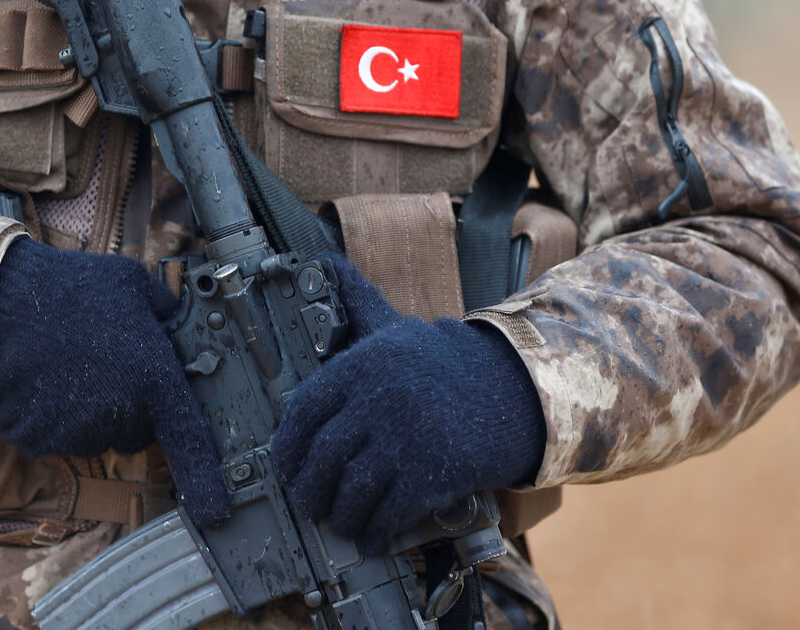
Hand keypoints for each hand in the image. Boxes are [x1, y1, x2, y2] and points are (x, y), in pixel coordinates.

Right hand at [0, 237, 227, 524]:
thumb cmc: (73, 288)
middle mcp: (120, 415)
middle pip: (136, 431)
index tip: (215, 510)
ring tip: (67, 363)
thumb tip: (178, 326)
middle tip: (105, 362)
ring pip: (95, 435)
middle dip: (128, 406)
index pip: (189, 441)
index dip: (205, 479)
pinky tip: (41, 380)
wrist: (0, 300)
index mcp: (154, 380)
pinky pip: (55, 437)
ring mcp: (75, 433)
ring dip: (88, 410)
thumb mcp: (136, 286)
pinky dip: (50, 417)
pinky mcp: (36, 440)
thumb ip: (166, 315)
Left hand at [272, 256, 545, 552]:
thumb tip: (322, 261)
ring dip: (339, 516)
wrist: (514, 389)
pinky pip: (388, 512)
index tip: (285, 468)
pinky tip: (371, 538)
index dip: (287, 448)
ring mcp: (404, 437)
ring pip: (350, 491)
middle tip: (308, 503)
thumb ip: (356, 302)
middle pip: (322, 458)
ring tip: (338, 522)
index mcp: (362, 365)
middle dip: (308, 490)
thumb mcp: (395, 326)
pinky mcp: (431, 472)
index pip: (302, 412)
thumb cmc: (445, 363)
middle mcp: (377, 399)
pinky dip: (374, 532)